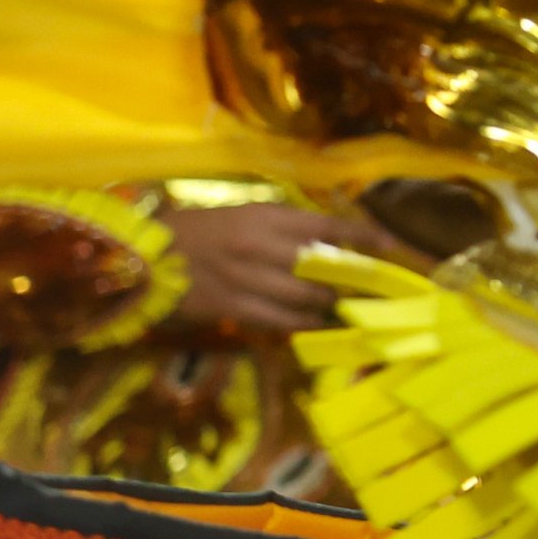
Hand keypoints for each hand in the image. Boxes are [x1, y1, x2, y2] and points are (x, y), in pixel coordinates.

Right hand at [168, 203, 397, 332]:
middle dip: (354, 278)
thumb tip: (330, 238)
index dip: (364, 236)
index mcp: (265, 217)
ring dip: (331, 303)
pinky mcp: (233, 308)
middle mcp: (261, 247)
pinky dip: (305, 323)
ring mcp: (247, 280)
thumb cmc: (199, 229)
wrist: (145, 257)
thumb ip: (285, 225)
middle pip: (324, 267)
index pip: (328, 226)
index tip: (391, 244)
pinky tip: (319, 324)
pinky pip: (280, 320)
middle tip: (374, 285)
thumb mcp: (244, 214)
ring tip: (345, 304)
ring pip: (307, 297)